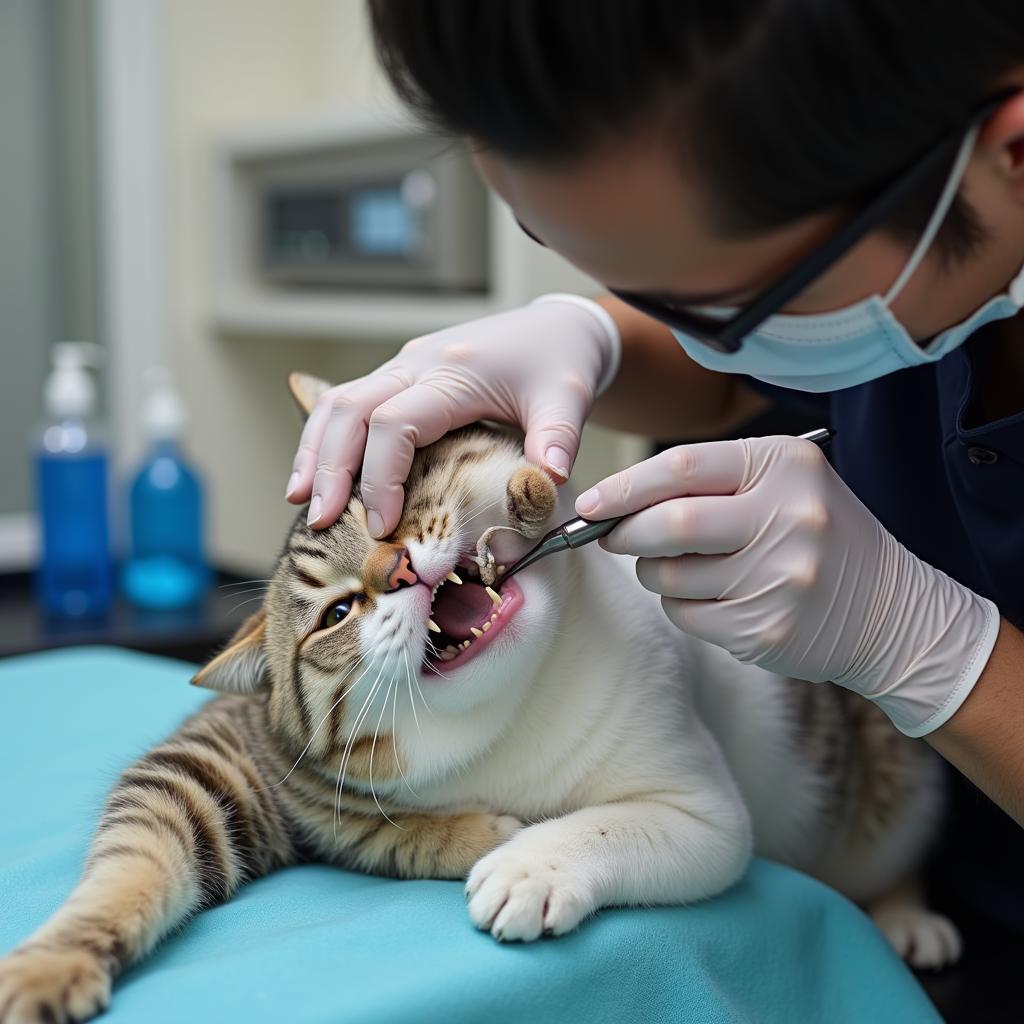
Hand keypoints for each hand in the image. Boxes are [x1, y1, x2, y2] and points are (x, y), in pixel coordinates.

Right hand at [286, 295, 619, 535]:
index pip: (394, 424)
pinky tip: (317, 474)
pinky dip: (327, 438)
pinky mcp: (401, 374)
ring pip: (338, 402)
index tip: (383, 525)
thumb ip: (557, 440)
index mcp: (453, 372)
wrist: (557, 324)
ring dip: (316, 451)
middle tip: (321, 521)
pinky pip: (349, 402)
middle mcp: (418, 363)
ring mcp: (404, 365)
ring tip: (300, 500)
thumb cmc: (561, 361)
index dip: (381, 477)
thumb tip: (548, 482)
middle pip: (350, 410)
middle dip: (330, 468)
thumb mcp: (569, 398)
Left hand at [578, 435, 998, 736]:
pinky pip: (686, 614)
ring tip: (679, 566)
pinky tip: (713, 598)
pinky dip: (680, 605)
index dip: (624, 486)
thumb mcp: (783, 484)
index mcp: (785, 466)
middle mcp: (788, 517)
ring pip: (669, 575)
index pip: (682, 466)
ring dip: (652, 571)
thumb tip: (614, 503)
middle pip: (669, 523)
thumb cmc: (818, 536)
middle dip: (624, 532)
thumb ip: (708, 481)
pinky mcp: (767, 628)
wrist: (892, 612)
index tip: (589, 502)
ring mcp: (779, 577)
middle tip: (610, 536)